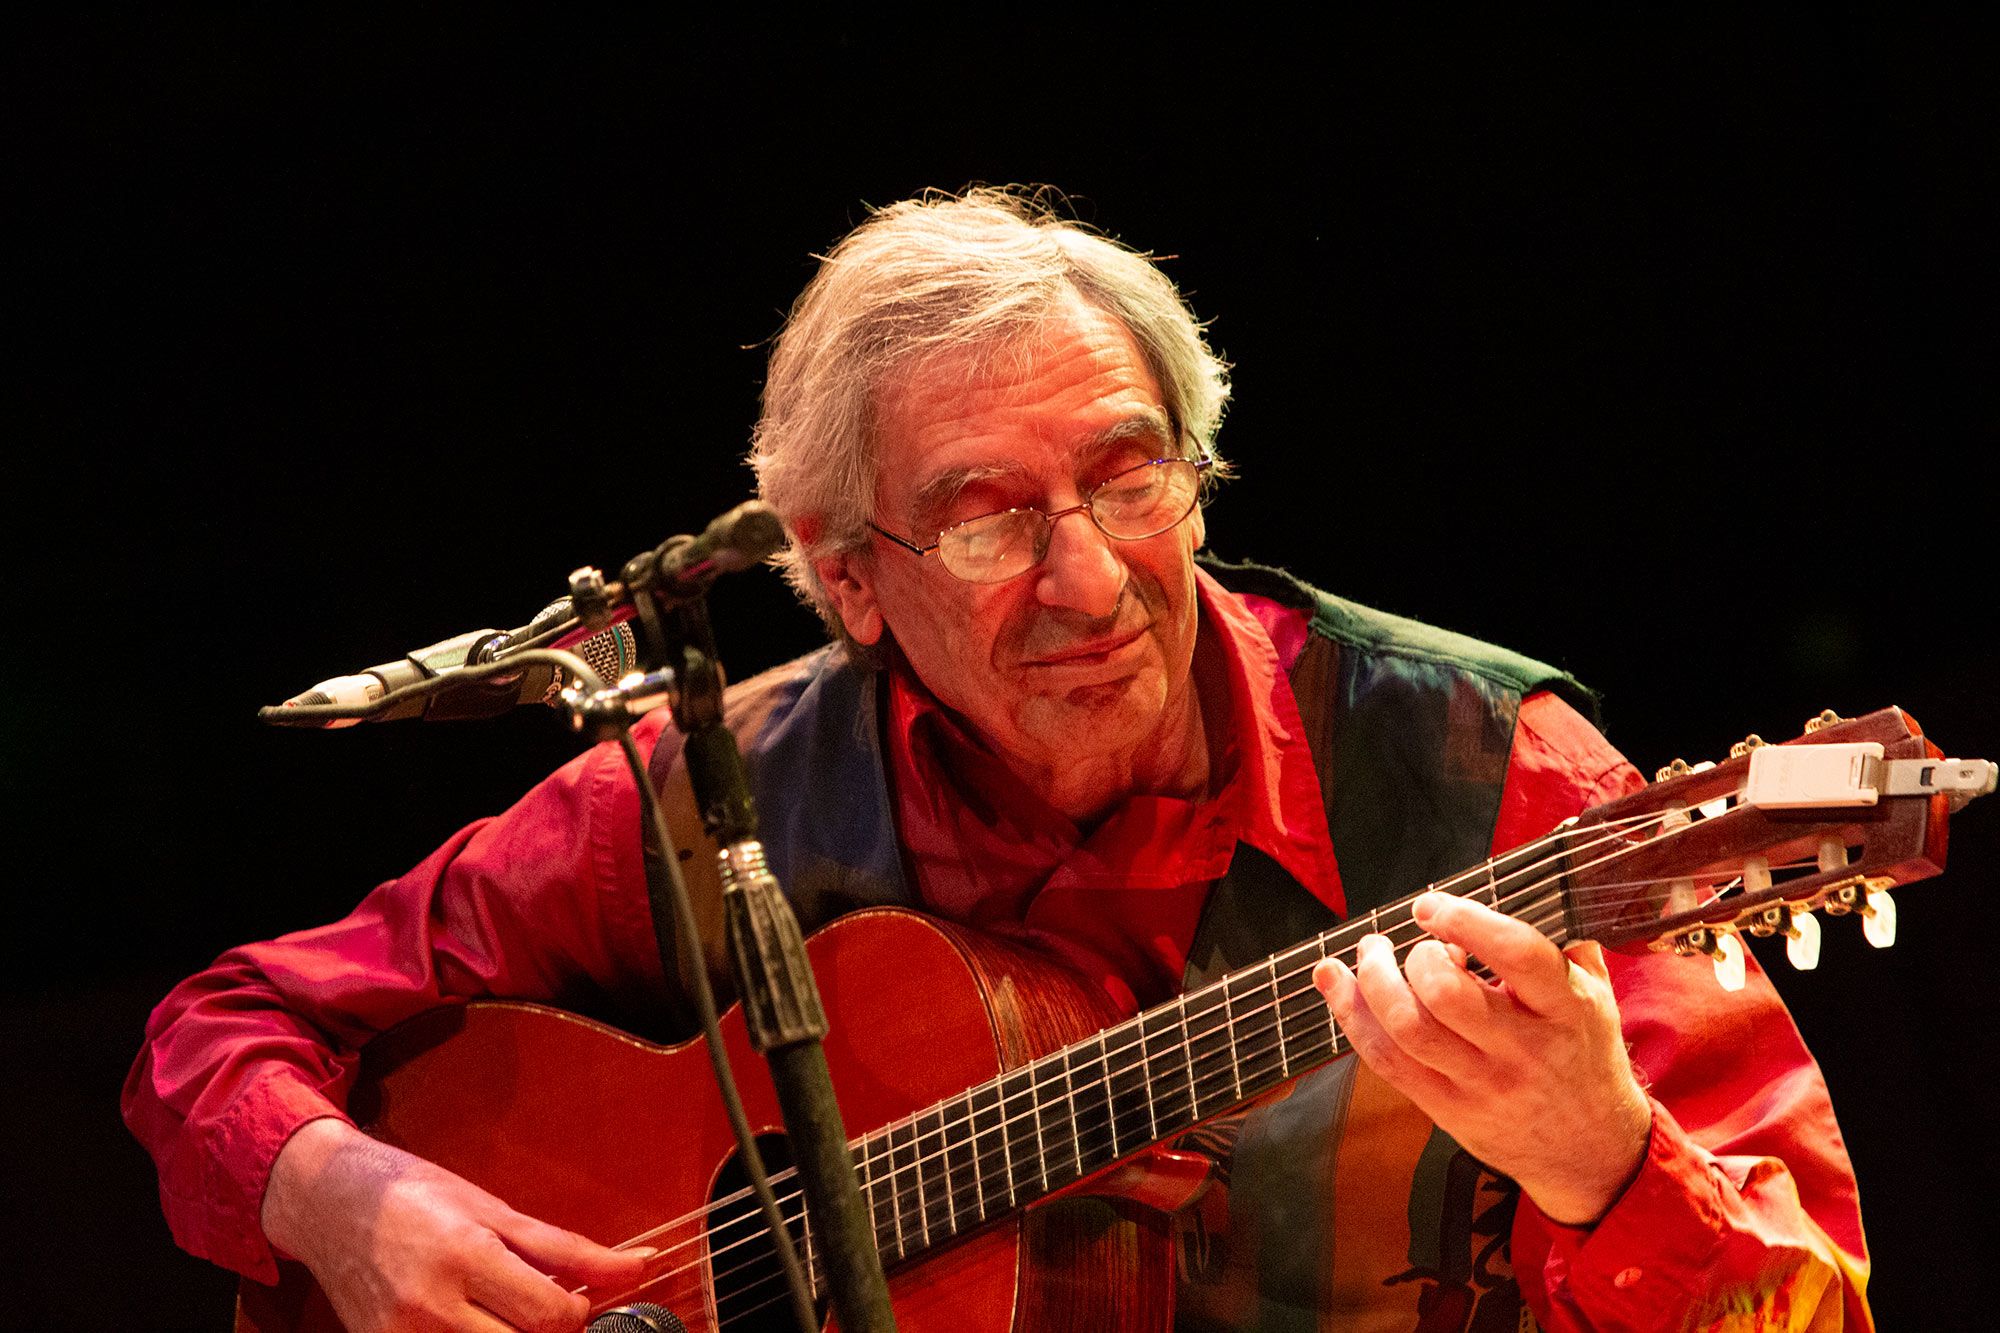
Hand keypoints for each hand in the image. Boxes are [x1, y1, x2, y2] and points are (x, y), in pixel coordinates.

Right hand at [262, 1118, 651, 1331]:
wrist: (332, 1205)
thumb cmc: (418, 1197)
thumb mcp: (497, 1211)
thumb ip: (569, 1249)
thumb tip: (640, 1264)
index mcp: (466, 1256)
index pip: (550, 1316)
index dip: (578, 1315)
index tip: (576, 1301)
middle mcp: (430, 1305)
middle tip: (544, 1313)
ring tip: (504, 1317)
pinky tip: (475, 1326)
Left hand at [1312, 891, 1650, 1226]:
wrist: (1590, 1150)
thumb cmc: (1583, 1054)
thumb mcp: (1595, 994)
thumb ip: (1563, 939)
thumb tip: (1528, 880)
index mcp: (1566, 1008)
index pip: (1519, 954)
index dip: (1466, 921)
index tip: (1431, 905)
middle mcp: (1523, 1049)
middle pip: (1447, 996)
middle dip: (1416, 957)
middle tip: (1413, 942)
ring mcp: (1482, 1084)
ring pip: (1408, 1030)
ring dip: (1372, 982)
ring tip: (1370, 954)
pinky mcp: (1448, 1110)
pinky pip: (1387, 1062)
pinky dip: (1352, 1018)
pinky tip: (1337, 986)